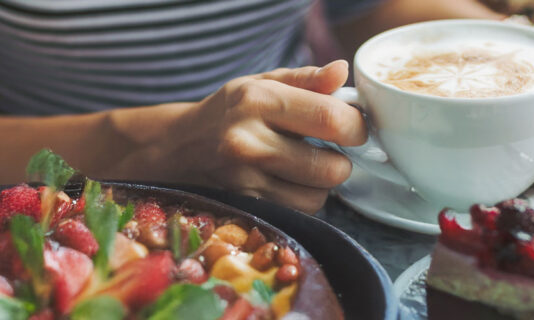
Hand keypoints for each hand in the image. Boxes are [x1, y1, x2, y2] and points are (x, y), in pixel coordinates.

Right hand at [106, 61, 363, 213]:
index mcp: (257, 101)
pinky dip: (301, 200)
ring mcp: (244, 179)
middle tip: (330, 150)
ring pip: (317, 197)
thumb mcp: (261, 84)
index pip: (331, 119)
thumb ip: (306, 80)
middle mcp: (248, 141)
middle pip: (331, 168)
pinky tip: (288, 182)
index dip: (356, 127)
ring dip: (321, 185)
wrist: (177, 148)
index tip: (355, 127)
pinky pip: (297, 212)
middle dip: (341, 161)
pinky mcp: (244, 205)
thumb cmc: (228, 112)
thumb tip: (342, 72)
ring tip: (305, 166)